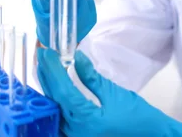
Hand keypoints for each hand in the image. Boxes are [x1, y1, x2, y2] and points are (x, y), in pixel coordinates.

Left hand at [37, 48, 181, 136]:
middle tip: (42, 57)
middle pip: (54, 100)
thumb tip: (77, 57)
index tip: (47, 53)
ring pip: (54, 110)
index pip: (62, 91)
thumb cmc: (139, 119)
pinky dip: (56, 101)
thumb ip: (92, 78)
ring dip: (49, 89)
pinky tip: (54, 88)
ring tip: (46, 69)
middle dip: (46, 77)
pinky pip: (61, 118)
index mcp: (87, 121)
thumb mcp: (116, 94)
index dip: (52, 70)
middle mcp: (76, 132)